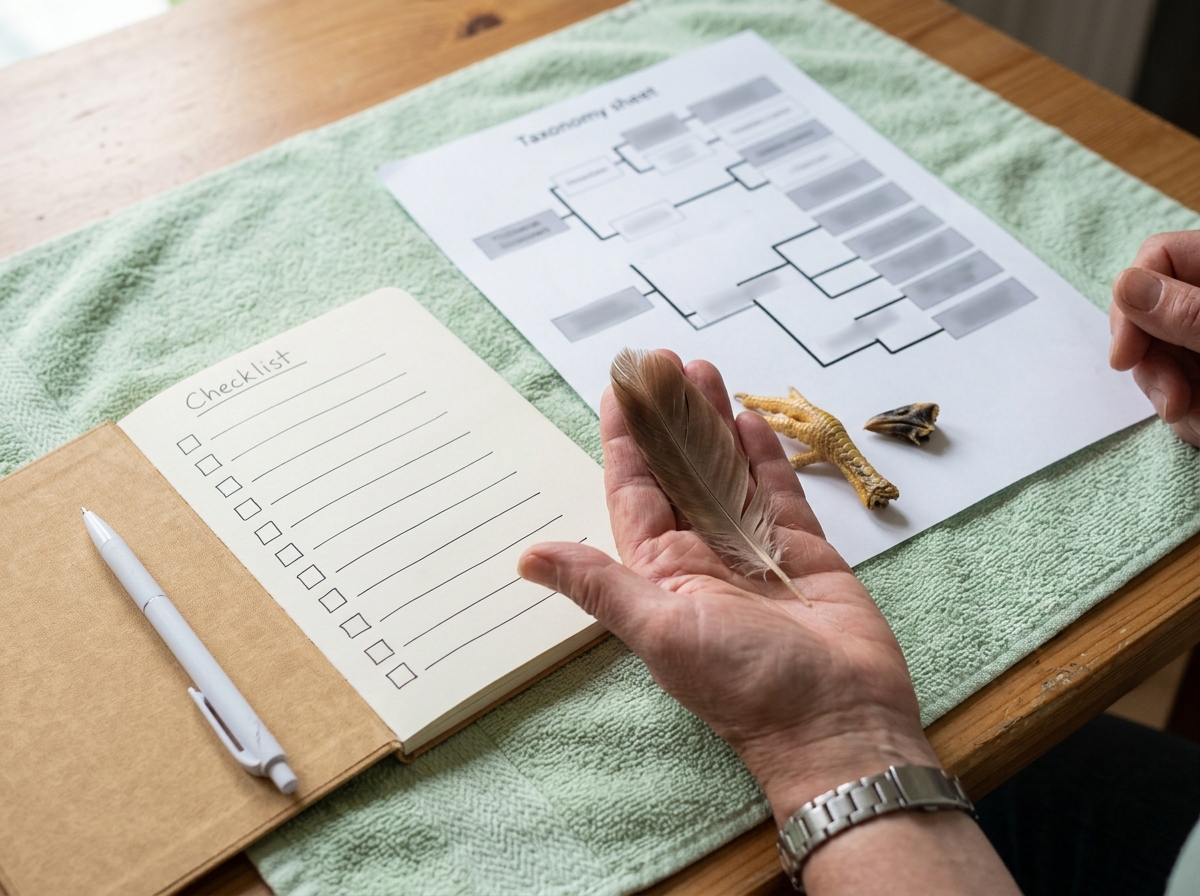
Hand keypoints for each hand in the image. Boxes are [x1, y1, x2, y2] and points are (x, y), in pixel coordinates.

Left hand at [518, 352, 936, 824]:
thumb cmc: (746, 686)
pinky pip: (777, 491)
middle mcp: (702, 555)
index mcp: (661, 572)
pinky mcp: (802, 550)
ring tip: (704, 372)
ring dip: (713, 423)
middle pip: (679, 469)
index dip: (625, 440)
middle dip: (669, 417)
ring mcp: (753, 549)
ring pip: (726, 470)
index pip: (633, 490)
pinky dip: (763, 455)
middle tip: (663, 362)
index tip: (617, 391)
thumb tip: (525, 557)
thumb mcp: (661, 630)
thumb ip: (600, 585)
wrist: (838, 722)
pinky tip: (750, 418)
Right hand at [1110, 230, 1199, 446]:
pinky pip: (1180, 389)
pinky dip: (1189, 416)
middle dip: (1154, 366)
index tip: (1125, 358)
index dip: (1132, 304)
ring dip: (1172, 398)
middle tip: (1174, 404)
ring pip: (1161, 359)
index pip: (1159, 258)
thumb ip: (1191, 311)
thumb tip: (1127, 284)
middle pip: (1150, 315)